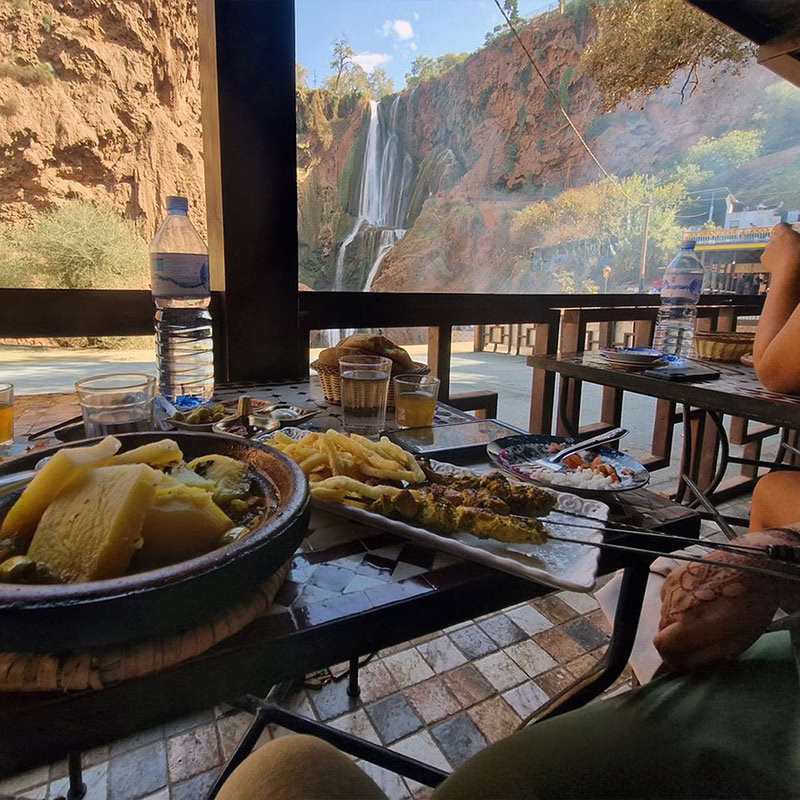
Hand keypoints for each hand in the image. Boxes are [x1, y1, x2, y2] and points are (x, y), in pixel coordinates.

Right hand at [654, 529, 799, 670]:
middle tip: (699, 639)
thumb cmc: (751, 604)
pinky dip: (678, 603)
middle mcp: (674, 605)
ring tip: (703, 615)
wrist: (753, 565)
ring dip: (677, 621)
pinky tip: (698, 600)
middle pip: (663, 631)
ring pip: (665, 614)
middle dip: (677, 639)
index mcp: (689, 624)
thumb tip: (685, 664)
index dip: (672, 657)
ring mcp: (671, 587)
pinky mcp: (673, 574)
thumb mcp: (736, 642)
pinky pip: (668, 597)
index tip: (683, 660)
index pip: (662, 646)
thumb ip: (705, 656)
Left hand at [760, 223, 799, 285]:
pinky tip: (779, 262)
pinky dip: (771, 258)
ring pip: (770, 246)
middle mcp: (774, 239)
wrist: (790, 271)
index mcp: (784, 233)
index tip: (788, 232)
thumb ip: (796, 238)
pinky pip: (767, 256)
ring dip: (776, 249)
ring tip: (785, 256)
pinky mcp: (763, 258)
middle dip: (780, 240)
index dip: (784, 229)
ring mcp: (767, 249)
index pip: (780, 226)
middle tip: (788, 246)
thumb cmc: (798, 256)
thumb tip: (795, 239)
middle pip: (775, 236)